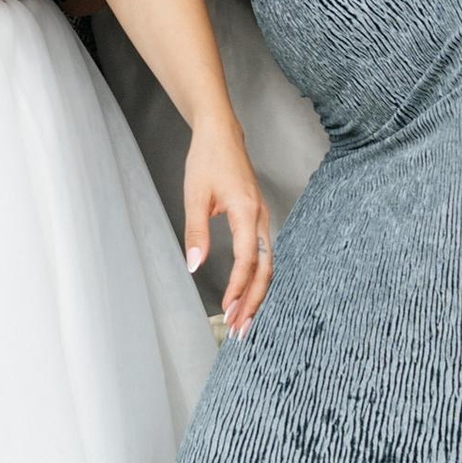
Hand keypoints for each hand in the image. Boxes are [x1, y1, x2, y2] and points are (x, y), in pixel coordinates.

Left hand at [185, 131, 273, 337]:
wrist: (221, 133)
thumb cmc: (207, 159)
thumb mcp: (194, 195)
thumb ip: (196, 231)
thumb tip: (194, 265)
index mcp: (245, 210)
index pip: (248, 258)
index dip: (239, 285)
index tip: (228, 307)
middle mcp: (259, 216)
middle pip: (264, 268)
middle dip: (253, 301)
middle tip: (240, 328)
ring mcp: (261, 218)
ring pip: (267, 264)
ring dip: (256, 293)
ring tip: (243, 320)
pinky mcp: (257, 218)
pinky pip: (263, 254)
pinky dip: (257, 278)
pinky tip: (248, 294)